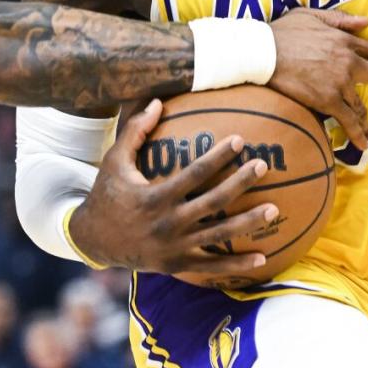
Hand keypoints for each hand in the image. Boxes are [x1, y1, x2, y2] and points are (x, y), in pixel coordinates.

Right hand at [69, 100, 277, 277]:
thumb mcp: (114, 161)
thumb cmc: (108, 194)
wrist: (92, 241)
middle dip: (239, 184)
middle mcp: (167, 224)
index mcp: (154, 198)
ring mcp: (174, 248)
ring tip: (274, 210)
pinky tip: (263, 257)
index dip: (218, 157)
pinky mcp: (177, 265)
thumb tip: (156, 100)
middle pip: (212, 202)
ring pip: (217, 236)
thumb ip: (135, 131)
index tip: (240, 139)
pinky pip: (211, 267)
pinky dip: (237, 265)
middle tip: (263, 165)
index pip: (194, 174)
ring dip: (247, 224)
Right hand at [269, 9, 367, 150]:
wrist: (265, 52)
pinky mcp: (327, 100)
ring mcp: (339, 82)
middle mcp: (349, 62)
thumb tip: (367, 22)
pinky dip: (357, 134)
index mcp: (347, 41)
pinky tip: (365, 146)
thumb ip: (342, 19)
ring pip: (362, 106)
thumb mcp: (314, 15)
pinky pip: (347, 121)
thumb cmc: (284, 31)